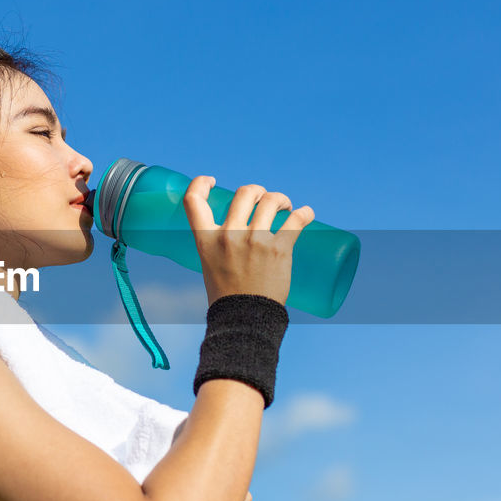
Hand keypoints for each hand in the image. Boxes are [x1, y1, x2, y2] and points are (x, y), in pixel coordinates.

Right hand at [182, 176, 314, 305]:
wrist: (245, 320)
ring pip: (271, 201)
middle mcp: (229, 235)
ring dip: (280, 199)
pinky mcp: (279, 249)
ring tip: (286, 207)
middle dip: (258, 192)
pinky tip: (307, 213)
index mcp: (206, 240)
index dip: (201, 183)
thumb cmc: (228, 296)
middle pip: (244, 193)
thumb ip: (218, 245)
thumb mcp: (210, 265)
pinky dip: (304, 213)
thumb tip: (236, 230)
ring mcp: (255, 241)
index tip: (212, 180)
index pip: (193, 200)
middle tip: (265, 201)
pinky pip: (296, 220)